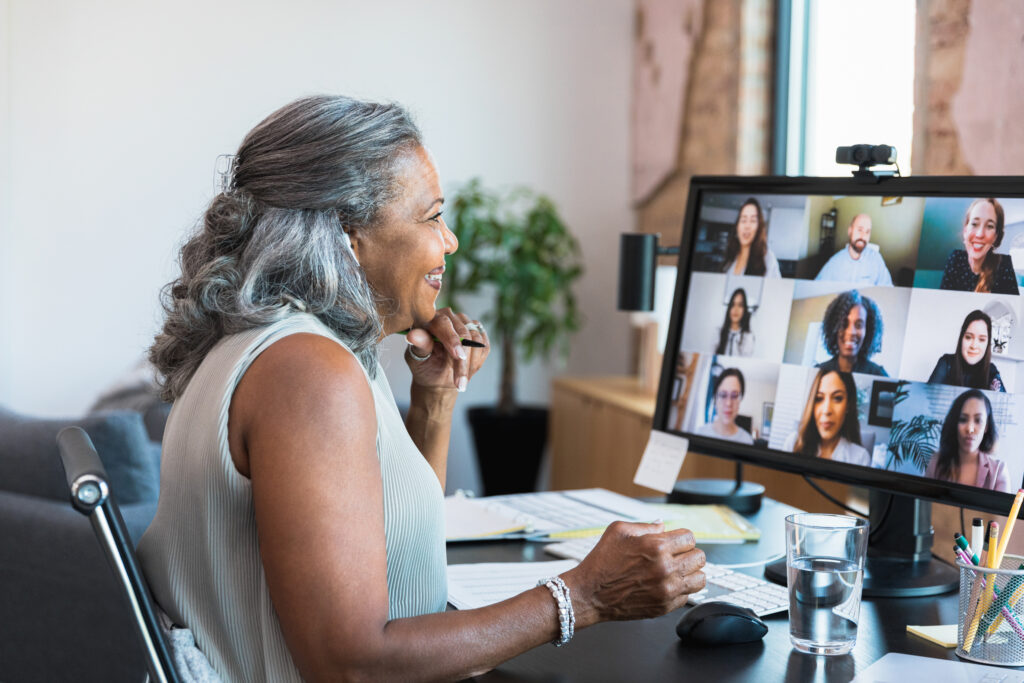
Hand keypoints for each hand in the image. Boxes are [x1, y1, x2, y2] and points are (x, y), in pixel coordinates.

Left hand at [405, 308, 489, 391]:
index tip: (459, 357)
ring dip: (471, 364)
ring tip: (461, 381)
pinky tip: (467, 372)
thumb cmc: (424, 366)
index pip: (444, 323)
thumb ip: (419, 346)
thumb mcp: (417, 359)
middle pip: (463, 333)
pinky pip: (484, 345)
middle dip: (463, 360)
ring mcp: (464, 322)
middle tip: (460, 382)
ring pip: (476, 339)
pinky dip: (477, 361)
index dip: (452, 339)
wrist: (437, 376)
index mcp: (429, 319)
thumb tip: (413, 336)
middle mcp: (448, 316)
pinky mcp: (476, 331)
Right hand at [562, 521, 705, 626]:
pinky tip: (665, 584)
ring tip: (677, 571)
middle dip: (688, 553)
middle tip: (676, 555)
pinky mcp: (664, 607)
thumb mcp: (618, 531)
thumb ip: (645, 525)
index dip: (681, 537)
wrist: (590, 593)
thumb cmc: (602, 560)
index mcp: (656, 546)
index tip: (674, 541)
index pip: (690, 538)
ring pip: (700, 579)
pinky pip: (688, 595)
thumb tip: (663, 525)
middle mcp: (665, 569)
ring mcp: (667, 590)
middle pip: (699, 557)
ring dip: (690, 572)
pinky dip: (680, 589)